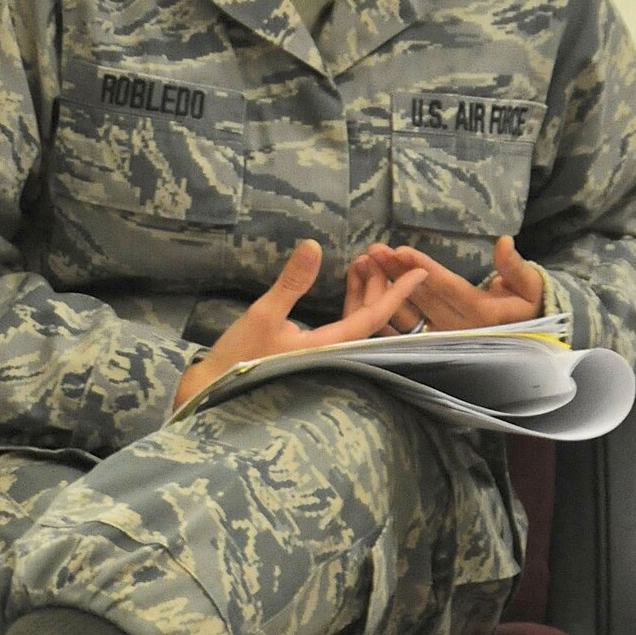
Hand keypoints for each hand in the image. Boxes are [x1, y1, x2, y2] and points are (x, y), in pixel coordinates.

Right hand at [173, 239, 426, 410]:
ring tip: (365, 262)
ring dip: (363, 291)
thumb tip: (313, 245)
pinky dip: (349, 302)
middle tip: (386, 254)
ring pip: (356, 321)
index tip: (420, 272)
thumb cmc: (239, 357)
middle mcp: (333, 353)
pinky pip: (343, 325)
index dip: (397, 294)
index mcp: (328, 348)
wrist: (215, 389)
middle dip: (380, 285)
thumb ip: (291, 282)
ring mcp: (324, 354)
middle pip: (370, 319)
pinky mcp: (312, 353)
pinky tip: (347, 283)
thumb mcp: (263, 314)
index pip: (373, 318)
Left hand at [344, 235, 543, 332]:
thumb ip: (515, 266)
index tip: (401, 251)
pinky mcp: (435, 339)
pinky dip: (387, 305)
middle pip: (423, 296)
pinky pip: (407, 323)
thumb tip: (503, 242)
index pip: (447, 287)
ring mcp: (445, 335)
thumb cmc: (530, 304)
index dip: (423, 268)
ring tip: (369, 262)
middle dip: (397, 272)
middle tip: (375, 251)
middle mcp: (459, 327)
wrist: (529, 336)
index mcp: (482, 314)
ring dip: (388, 285)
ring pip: (411, 308)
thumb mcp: (530, 285)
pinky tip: (369, 288)